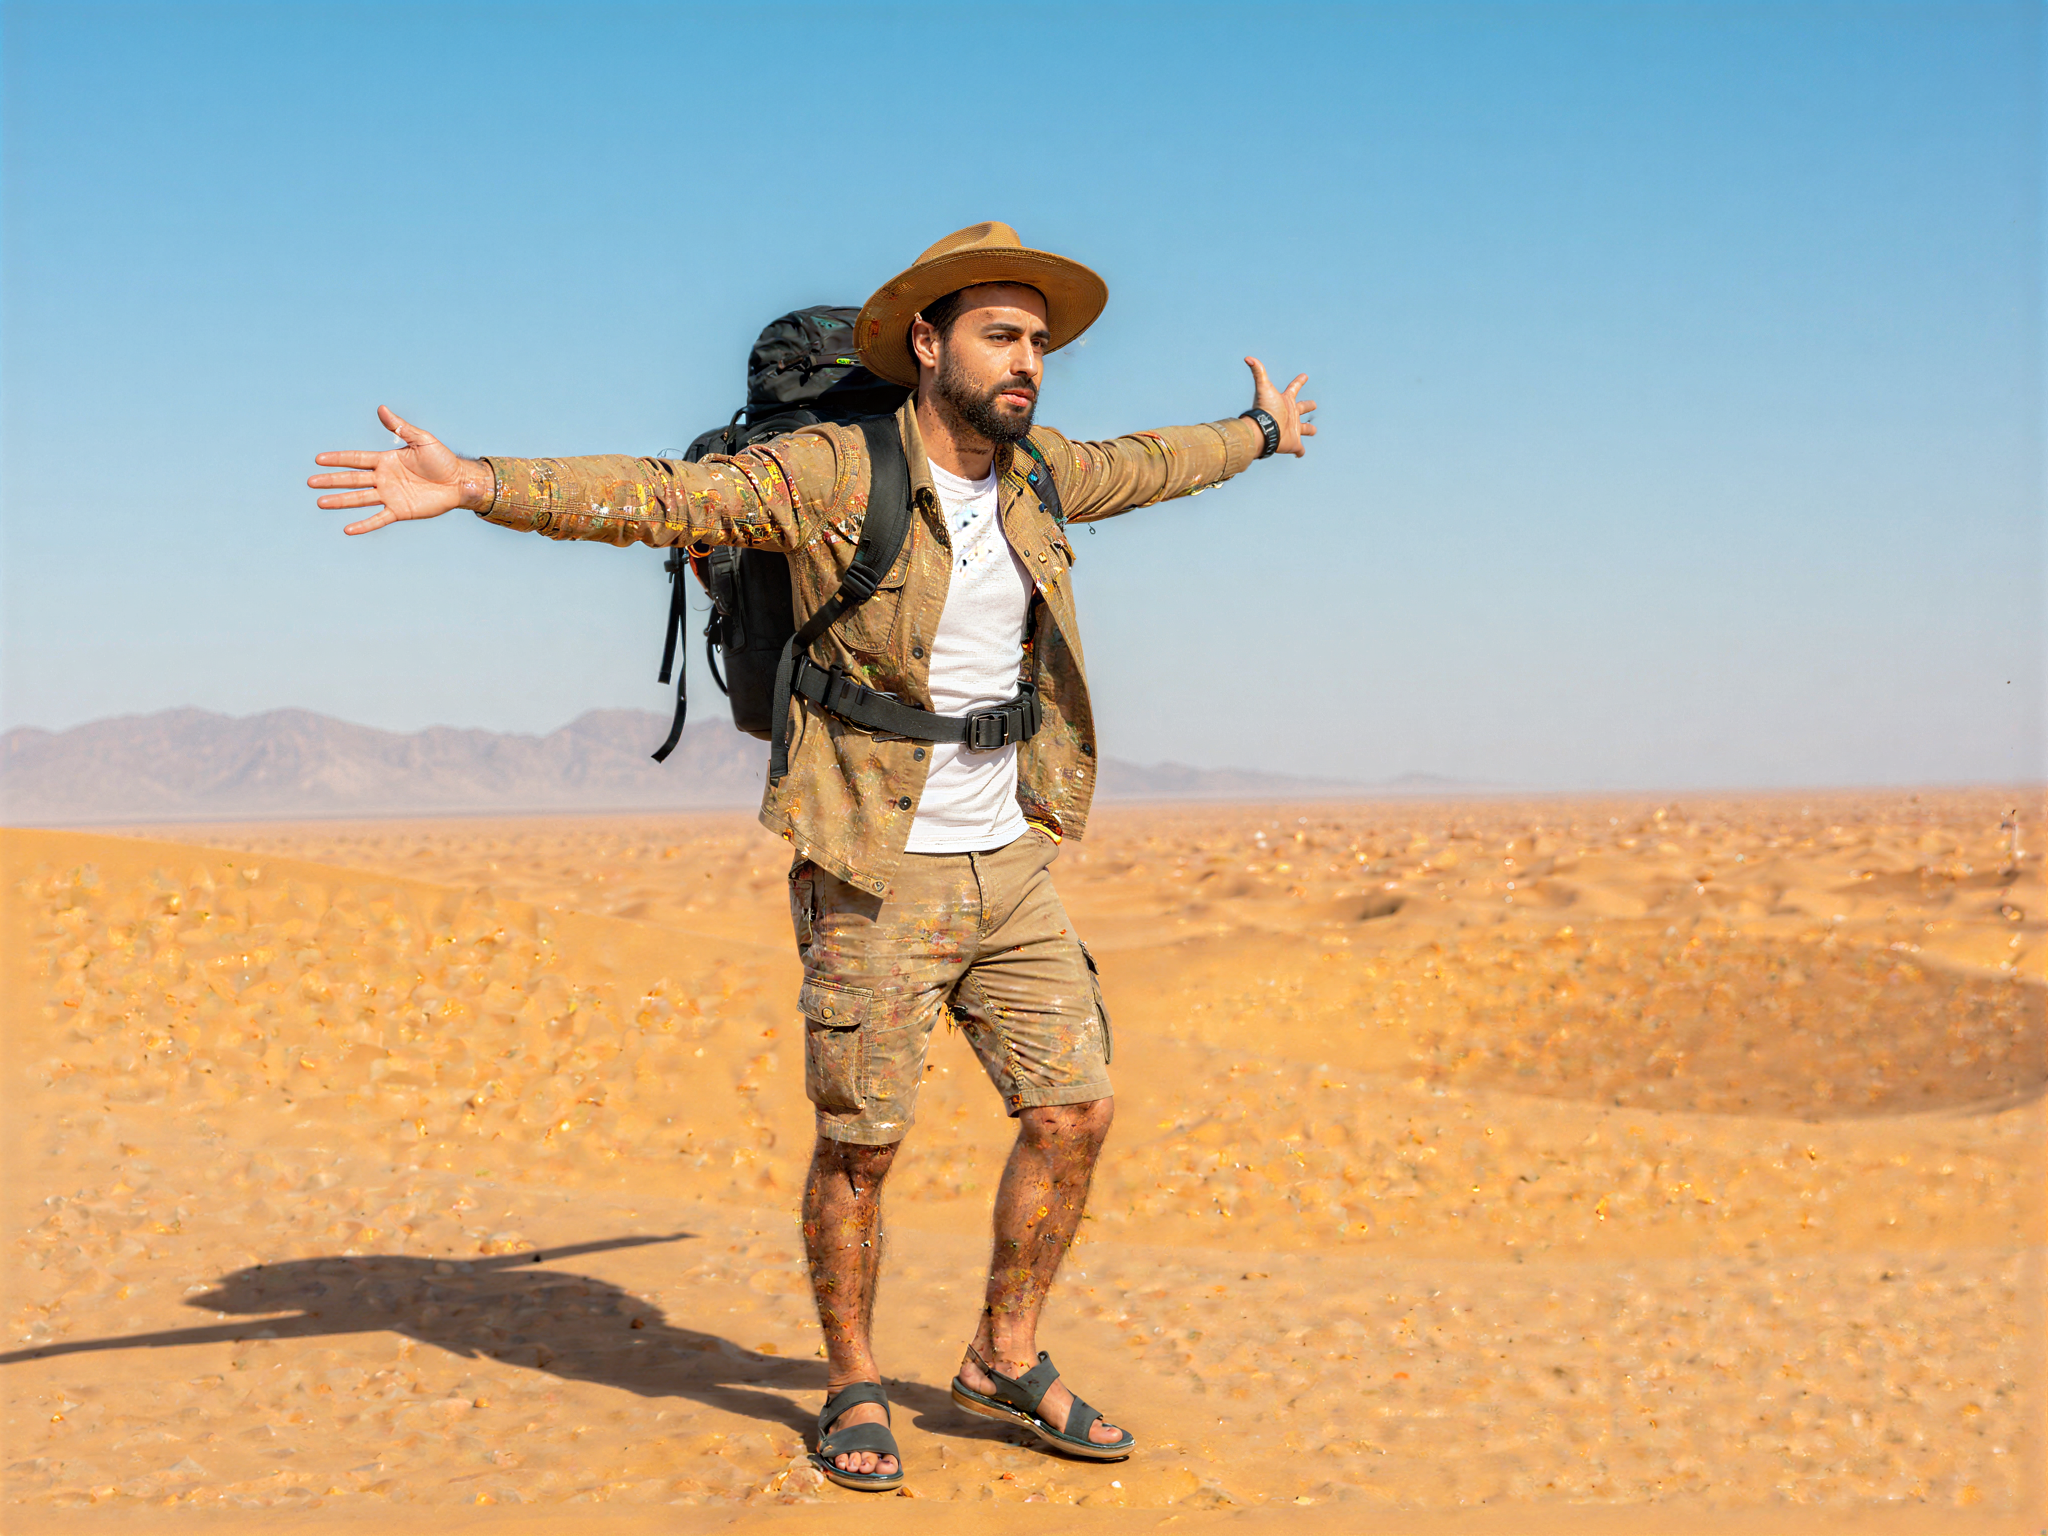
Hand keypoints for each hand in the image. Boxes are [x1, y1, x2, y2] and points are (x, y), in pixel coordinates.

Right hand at [309, 406, 494, 534]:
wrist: (459, 482)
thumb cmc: (442, 459)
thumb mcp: (422, 440)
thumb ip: (400, 427)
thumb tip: (381, 408)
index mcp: (386, 460)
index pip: (356, 459)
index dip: (338, 459)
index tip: (318, 459)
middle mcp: (384, 478)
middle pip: (352, 479)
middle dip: (331, 480)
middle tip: (311, 482)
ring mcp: (390, 496)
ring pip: (360, 499)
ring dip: (340, 501)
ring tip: (321, 503)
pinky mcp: (400, 511)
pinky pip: (378, 519)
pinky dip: (364, 525)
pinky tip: (348, 529)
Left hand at [1243, 358, 1315, 456]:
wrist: (1263, 430)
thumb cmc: (1264, 409)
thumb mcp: (1263, 387)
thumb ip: (1258, 371)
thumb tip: (1247, 357)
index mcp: (1286, 402)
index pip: (1294, 388)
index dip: (1299, 381)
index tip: (1304, 376)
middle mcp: (1290, 414)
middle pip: (1302, 408)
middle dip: (1308, 406)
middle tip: (1312, 404)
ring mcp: (1293, 429)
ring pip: (1305, 429)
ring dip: (1309, 429)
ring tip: (1312, 431)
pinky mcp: (1293, 443)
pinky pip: (1300, 449)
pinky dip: (1300, 452)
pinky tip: (1300, 454)